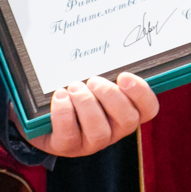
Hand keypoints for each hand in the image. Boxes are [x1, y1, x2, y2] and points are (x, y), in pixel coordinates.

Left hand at [26, 73, 158, 157]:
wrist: (42, 113)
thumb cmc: (74, 92)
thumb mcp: (92, 80)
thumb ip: (105, 70)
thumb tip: (106, 45)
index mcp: (125, 111)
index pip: (148, 109)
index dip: (141, 93)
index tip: (123, 76)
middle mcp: (113, 129)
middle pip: (128, 121)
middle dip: (111, 96)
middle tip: (93, 80)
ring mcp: (91, 142)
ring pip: (99, 131)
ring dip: (86, 104)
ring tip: (74, 87)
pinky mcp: (67, 147)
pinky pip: (70, 135)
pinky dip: (64, 112)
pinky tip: (59, 96)